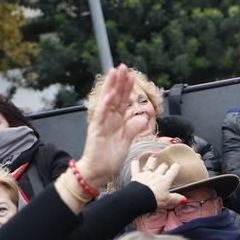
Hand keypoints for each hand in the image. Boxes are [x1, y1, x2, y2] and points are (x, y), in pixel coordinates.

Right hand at [74, 65, 147, 186]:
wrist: (97, 172)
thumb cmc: (109, 158)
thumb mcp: (126, 142)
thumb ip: (133, 129)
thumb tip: (143, 118)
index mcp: (116, 121)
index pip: (122, 101)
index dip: (127, 89)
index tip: (131, 76)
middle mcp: (108, 119)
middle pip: (115, 97)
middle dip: (119, 82)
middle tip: (122, 66)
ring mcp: (101, 122)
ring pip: (107, 101)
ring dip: (111, 86)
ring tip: (114, 72)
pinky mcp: (96, 129)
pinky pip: (101, 113)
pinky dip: (106, 103)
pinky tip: (111, 92)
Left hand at [130, 154, 183, 208]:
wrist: (140, 198)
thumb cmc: (154, 200)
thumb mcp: (168, 201)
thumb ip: (176, 199)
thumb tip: (184, 200)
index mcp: (165, 180)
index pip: (172, 171)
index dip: (176, 167)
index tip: (177, 164)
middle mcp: (156, 175)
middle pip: (162, 167)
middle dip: (164, 165)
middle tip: (165, 164)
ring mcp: (146, 175)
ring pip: (150, 165)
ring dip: (151, 160)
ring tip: (153, 156)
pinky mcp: (136, 176)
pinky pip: (135, 167)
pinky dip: (134, 163)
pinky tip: (134, 160)